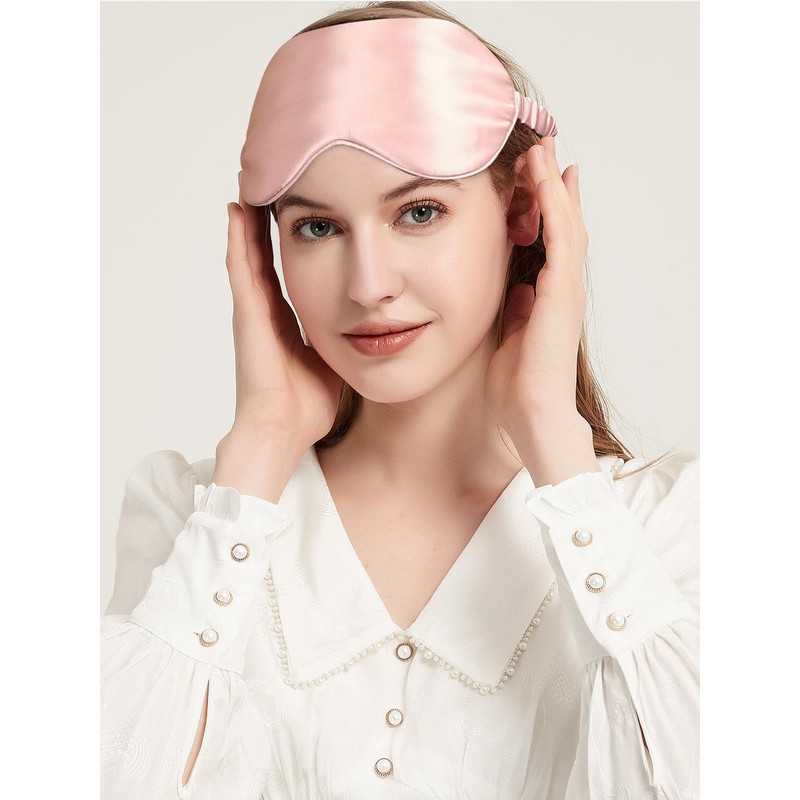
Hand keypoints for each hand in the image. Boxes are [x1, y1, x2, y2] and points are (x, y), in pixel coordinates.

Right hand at [221, 188, 342, 450]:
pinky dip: (237, 239)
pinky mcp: (246, 315)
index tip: (302, 217)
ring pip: (248, 255)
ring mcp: (253, 312)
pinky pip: (240, 268)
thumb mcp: (335, 362)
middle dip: (267, 225)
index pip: (290, 273)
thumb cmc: (308, 407)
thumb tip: (374, 331)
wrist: (283, 430)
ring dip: (249, 222)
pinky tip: (237, 210)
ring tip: (251, 186)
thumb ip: (346, 342)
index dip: (294, 246)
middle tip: (270, 189)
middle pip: (264, 257)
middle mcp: (266, 313)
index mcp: (287, 323)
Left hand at [486, 136, 588, 438]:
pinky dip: (554, 210)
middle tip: (544, 147)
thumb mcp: (513, 334)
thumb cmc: (519, 384)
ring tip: (544, 151)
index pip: (549, 240)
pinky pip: (559, 243)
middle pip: (562, 223)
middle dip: (552, 185)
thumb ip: (519, 309)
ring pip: (565, 225)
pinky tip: (547, 182)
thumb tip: (518, 288)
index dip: (544, 206)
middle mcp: (562, 287)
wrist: (531, 413)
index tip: (535, 175)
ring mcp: (565, 289)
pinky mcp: (561, 295)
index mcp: (548, 295)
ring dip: (554, 186)